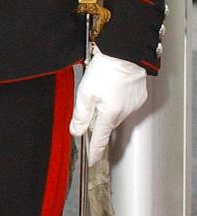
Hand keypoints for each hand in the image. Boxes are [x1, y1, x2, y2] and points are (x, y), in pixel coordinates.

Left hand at [70, 46, 147, 165]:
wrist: (124, 54)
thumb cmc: (105, 70)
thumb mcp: (85, 94)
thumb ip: (80, 116)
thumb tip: (76, 131)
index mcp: (109, 114)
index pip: (99, 139)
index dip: (95, 151)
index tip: (92, 161)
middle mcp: (124, 112)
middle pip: (105, 125)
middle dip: (96, 120)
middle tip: (90, 104)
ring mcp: (133, 105)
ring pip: (115, 115)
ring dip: (106, 109)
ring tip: (101, 91)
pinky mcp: (138, 97)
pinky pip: (124, 105)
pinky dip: (116, 101)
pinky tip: (112, 89)